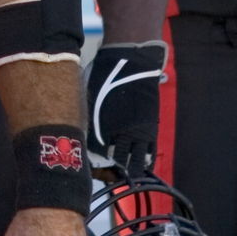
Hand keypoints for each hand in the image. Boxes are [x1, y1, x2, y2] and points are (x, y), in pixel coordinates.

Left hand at [85, 41, 166, 166]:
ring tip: (127, 173)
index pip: (95, 155)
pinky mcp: (151, 127)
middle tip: (110, 173)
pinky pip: (150, 150)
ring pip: (134, 160)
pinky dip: (145, 158)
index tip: (93, 167)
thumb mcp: (88, 98)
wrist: (130, 62)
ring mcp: (136, 132)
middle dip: (112, 170)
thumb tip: (85, 131)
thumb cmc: (103, 75)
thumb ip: (89, 118)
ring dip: (130, 168)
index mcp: (99, 127)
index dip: (94, 162)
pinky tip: (142, 163)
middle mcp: (118, 134)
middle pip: (115, 161)